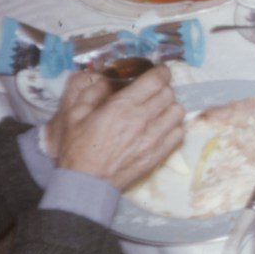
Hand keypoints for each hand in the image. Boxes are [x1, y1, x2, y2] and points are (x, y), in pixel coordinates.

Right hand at [50, 66, 184, 190]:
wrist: (86, 181)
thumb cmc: (78, 147)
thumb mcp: (75, 113)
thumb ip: (92, 92)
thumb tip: (107, 79)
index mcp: (122, 106)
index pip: (156, 80)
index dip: (161, 72)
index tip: (159, 72)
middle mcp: (143, 119)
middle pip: (169, 94)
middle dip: (162, 88)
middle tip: (153, 92)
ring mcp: (154, 138)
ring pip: (178, 112)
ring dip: (170, 107)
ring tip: (159, 110)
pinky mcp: (159, 154)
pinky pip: (179, 133)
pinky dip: (174, 127)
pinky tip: (162, 127)